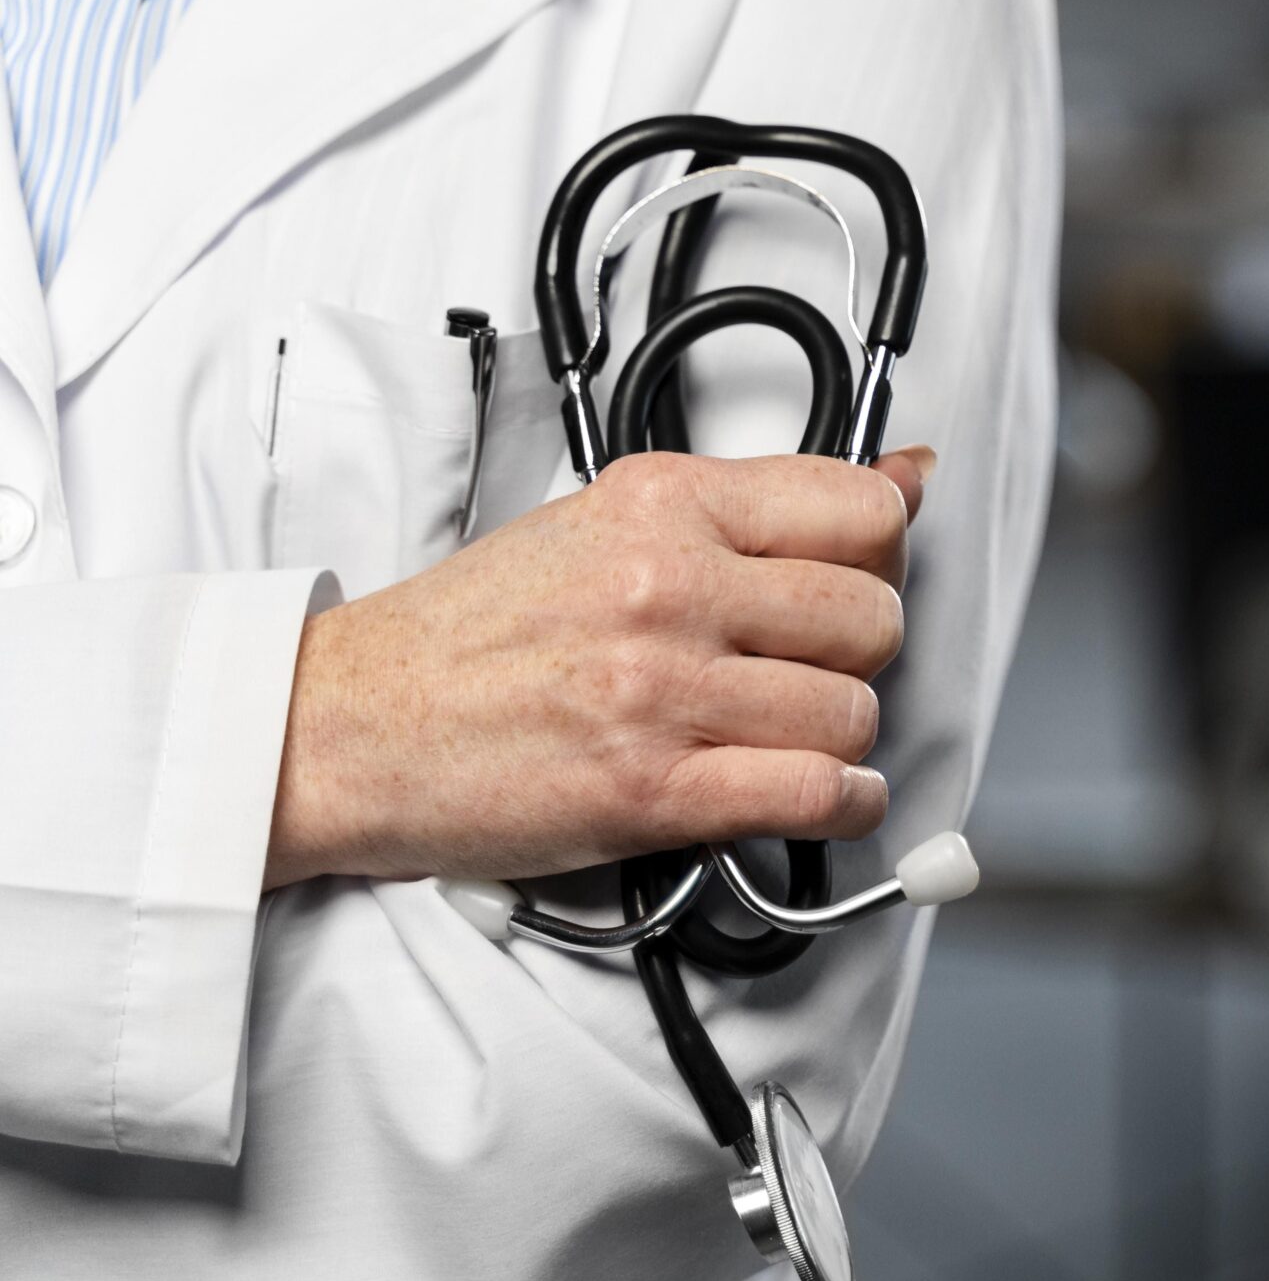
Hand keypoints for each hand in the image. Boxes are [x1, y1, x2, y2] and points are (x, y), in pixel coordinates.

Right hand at [263, 446, 934, 888]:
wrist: (348, 724)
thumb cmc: (470, 634)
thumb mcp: (607, 522)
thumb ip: (755, 505)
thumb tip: (909, 474)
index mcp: (661, 505)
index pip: (861, 511)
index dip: (880, 557)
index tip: (856, 581)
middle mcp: (669, 586)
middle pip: (871, 618)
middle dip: (860, 655)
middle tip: (811, 669)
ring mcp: (661, 689)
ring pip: (852, 712)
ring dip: (839, 739)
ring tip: (788, 736)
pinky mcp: (651, 788)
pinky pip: (812, 795)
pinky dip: (840, 807)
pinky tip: (820, 797)